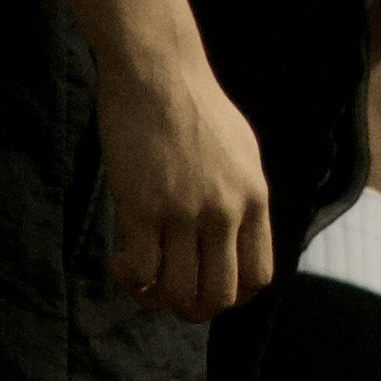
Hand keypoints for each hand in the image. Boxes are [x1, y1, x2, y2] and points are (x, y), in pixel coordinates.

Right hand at [97, 48, 273, 320]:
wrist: (158, 70)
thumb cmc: (195, 105)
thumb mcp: (241, 151)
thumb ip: (243, 195)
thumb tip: (238, 233)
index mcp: (254, 198)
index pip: (258, 276)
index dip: (234, 297)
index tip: (210, 292)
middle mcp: (225, 211)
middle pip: (218, 294)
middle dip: (194, 309)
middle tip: (171, 299)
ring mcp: (184, 211)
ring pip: (177, 291)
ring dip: (157, 301)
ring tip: (142, 284)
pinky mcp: (143, 206)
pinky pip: (140, 271)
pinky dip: (130, 282)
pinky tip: (121, 266)